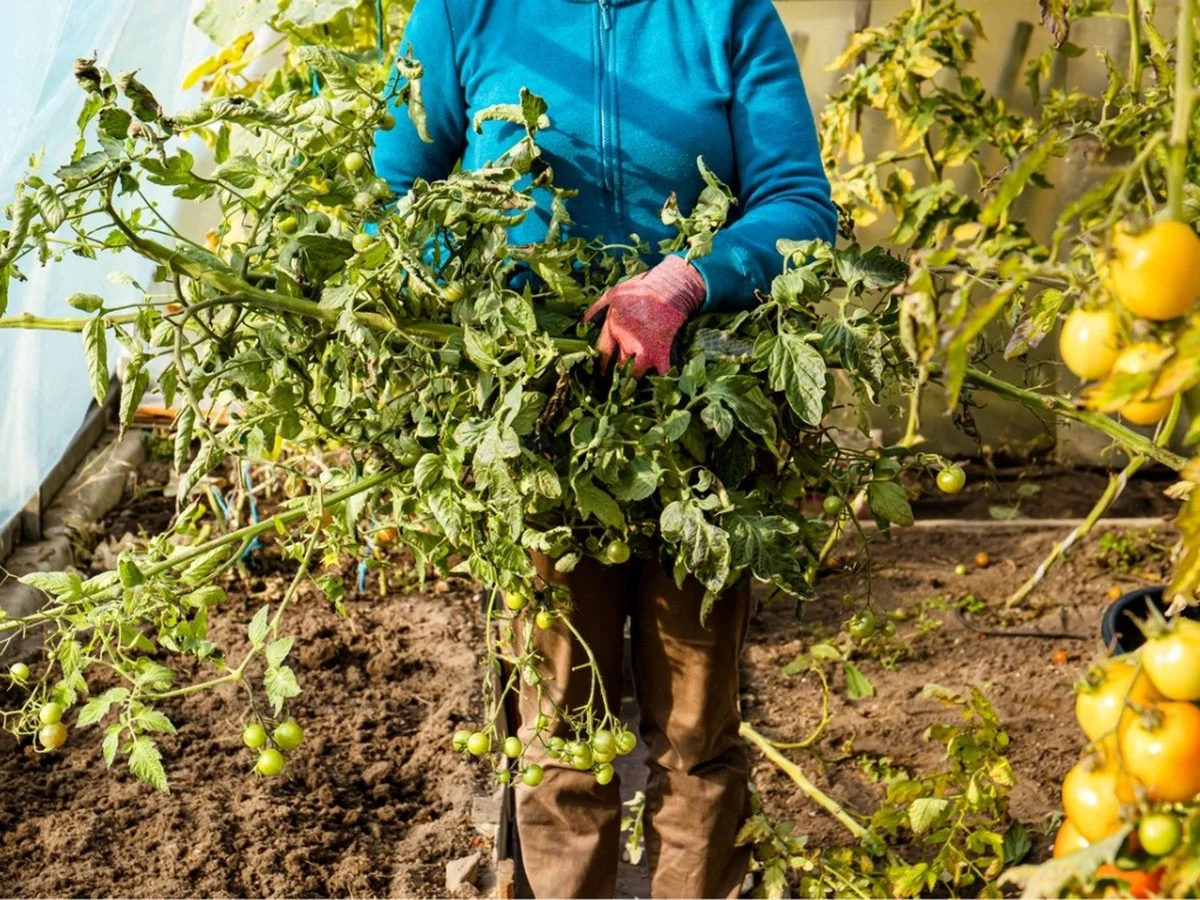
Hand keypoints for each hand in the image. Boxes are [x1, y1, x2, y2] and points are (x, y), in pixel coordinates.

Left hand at [583, 256, 706, 377]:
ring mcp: (644, 350)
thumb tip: (582, 322)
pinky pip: (661, 373)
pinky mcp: (662, 352)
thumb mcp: (613, 293)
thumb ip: (597, 308)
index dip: (600, 366)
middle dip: (617, 377)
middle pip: (618, 368)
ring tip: (633, 388)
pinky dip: (660, 377)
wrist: (669, 287)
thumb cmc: (641, 287)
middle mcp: (626, 342)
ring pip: (635, 376)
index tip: (600, 376)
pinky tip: (658, 380)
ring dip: (634, 381)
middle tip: (617, 385)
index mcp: (613, 328)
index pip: (602, 354)